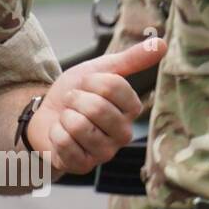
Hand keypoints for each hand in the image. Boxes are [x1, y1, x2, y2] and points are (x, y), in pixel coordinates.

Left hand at [29, 38, 165, 174]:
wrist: (45, 114)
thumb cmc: (76, 92)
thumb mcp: (99, 69)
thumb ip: (130, 58)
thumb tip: (163, 43)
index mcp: (132, 109)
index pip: (113, 87)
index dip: (91, 81)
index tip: (85, 84)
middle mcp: (123, 133)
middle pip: (96, 108)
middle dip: (75, 99)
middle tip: (73, 102)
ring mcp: (104, 152)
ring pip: (79, 126)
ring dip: (65, 117)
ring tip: (68, 118)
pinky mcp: (83, 165)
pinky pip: (65, 143)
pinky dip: (55, 133)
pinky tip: (61, 134)